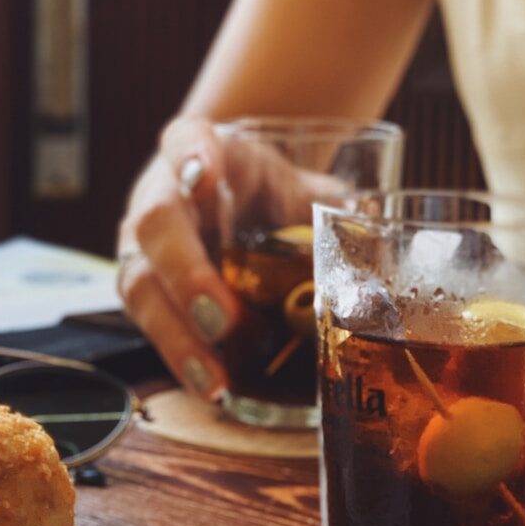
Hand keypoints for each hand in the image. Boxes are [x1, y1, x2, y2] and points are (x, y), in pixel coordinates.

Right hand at [117, 117, 345, 399]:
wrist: (236, 198)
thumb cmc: (269, 194)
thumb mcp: (301, 189)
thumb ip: (337, 216)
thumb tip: (385, 266)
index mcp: (202, 149)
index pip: (187, 139)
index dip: (191, 156)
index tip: (203, 175)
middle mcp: (160, 193)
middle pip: (155, 222)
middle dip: (186, 273)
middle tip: (223, 319)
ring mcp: (142, 243)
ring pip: (140, 283)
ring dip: (177, 334)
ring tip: (215, 378)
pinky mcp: (143, 288)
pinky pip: (148, 324)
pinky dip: (180, 357)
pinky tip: (210, 386)